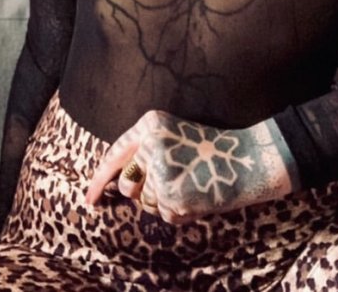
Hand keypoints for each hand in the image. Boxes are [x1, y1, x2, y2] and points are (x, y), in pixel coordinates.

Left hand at [85, 109, 298, 224]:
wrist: (246, 160)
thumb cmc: (211, 150)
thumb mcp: (174, 138)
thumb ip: (146, 154)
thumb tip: (121, 186)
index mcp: (150, 124)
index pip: (115, 153)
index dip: (100, 179)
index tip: (91, 199)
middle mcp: (150, 143)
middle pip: (128, 184)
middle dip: (144, 193)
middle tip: (173, 184)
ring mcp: (160, 169)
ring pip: (146, 202)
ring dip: (165, 202)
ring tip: (190, 185)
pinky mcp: (171, 193)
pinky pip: (164, 215)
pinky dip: (180, 213)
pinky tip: (197, 196)